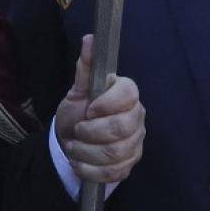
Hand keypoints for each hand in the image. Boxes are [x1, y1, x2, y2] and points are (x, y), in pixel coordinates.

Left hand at [56, 35, 145, 183]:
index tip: (88, 109)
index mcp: (126, 94)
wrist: (72, 140)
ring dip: (86, 152)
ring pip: (115, 153)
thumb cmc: (78, 111)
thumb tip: (90, 38)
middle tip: (77, 130)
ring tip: (74, 146)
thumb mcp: (77, 90)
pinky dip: (90, 169)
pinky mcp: (130, 164)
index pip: (128, 94)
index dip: (106, 103)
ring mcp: (136, 143)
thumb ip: (85, 67)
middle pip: (121, 128)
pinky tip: (80, 162)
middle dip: (91, 132)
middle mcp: (137, 117)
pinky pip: (113, 172)